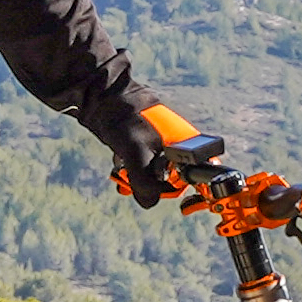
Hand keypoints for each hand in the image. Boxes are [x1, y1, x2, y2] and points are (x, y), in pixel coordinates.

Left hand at [112, 99, 236, 208]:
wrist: (107, 100)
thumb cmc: (127, 121)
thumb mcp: (137, 155)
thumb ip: (145, 183)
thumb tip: (149, 202)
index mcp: (188, 144)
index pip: (194, 178)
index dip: (176, 188)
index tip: (158, 190)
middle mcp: (180, 146)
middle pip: (173, 179)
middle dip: (151, 185)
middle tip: (131, 181)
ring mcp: (165, 146)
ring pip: (157, 175)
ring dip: (139, 178)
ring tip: (122, 171)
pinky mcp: (151, 146)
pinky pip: (146, 167)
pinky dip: (134, 170)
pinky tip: (120, 162)